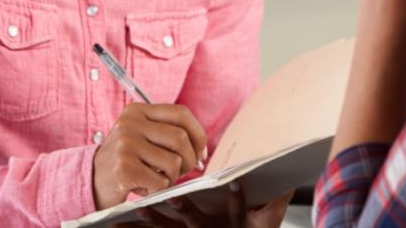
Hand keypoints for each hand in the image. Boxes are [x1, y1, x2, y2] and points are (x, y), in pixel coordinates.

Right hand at [93, 103, 207, 209]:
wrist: (90, 180)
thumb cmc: (125, 160)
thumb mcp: (142, 136)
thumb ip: (168, 134)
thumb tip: (201, 150)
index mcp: (137, 110)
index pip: (181, 113)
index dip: (198, 133)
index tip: (201, 152)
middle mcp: (130, 123)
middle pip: (180, 137)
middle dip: (189, 159)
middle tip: (181, 171)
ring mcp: (125, 144)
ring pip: (173, 162)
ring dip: (172, 177)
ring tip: (158, 178)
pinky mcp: (124, 168)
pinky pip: (160, 182)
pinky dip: (158, 188)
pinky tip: (144, 186)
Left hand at [135, 183, 292, 226]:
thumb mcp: (265, 225)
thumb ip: (275, 207)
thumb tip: (288, 183)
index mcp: (234, 227)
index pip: (238, 213)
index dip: (237, 199)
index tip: (234, 182)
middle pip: (196, 226)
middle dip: (184, 213)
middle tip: (170, 198)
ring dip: (152, 222)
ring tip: (137, 208)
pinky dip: (135, 227)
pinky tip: (117, 221)